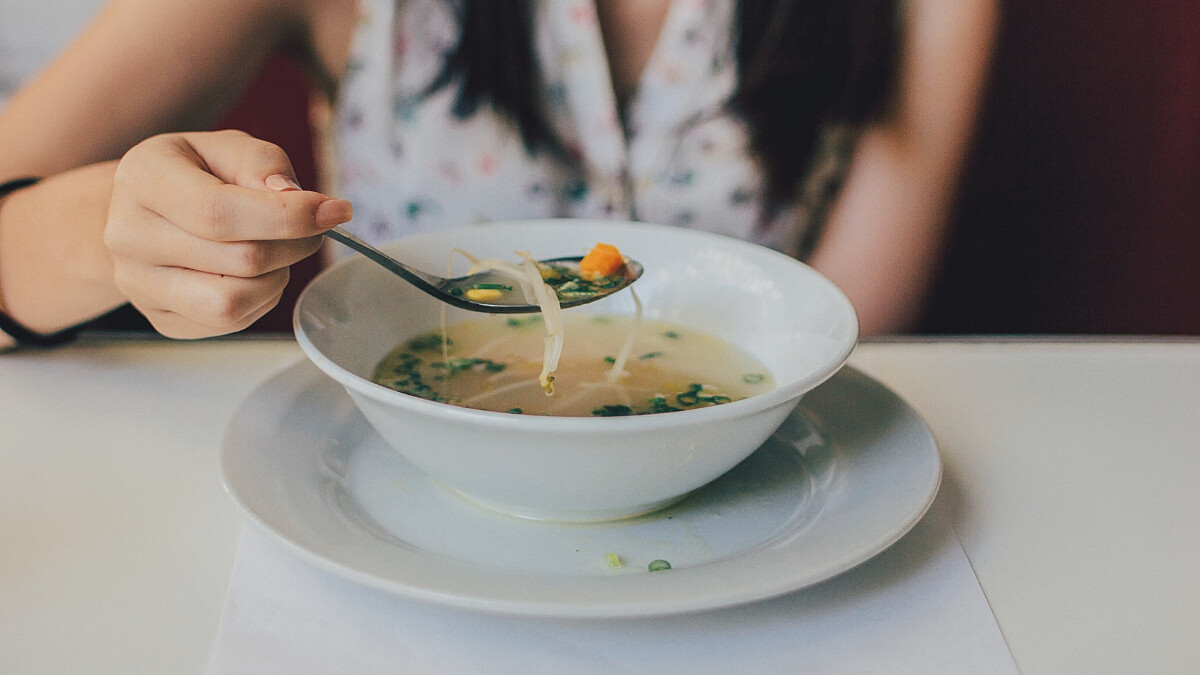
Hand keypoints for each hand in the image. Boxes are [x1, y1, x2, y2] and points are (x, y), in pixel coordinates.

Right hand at [105, 130, 351, 337]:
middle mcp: (130, 236)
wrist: (139, 212)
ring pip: (234, 303)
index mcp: (143, 180)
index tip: (334, 211)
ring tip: (277, 251)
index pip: (220, 213)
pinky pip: (229, 323)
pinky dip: (260, 300)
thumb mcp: (224, 147)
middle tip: (310, 228)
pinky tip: (255, 274)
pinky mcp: (161, 318)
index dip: (287, 217)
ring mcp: (140, 284)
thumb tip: (294, 198)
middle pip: (240, 260)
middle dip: (295, 244)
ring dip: (277, 277)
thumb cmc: (192, 174)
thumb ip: (261, 163)